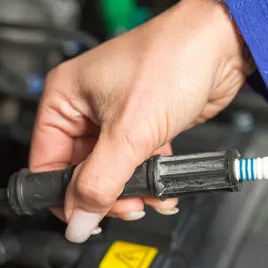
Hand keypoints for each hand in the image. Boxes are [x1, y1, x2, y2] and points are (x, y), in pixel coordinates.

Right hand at [30, 0, 251, 241]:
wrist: (221, 47)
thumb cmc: (172, 61)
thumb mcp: (129, 131)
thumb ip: (101, 181)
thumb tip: (78, 219)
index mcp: (65, 98)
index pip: (46, 161)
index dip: (63, 196)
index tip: (83, 220)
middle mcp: (87, 108)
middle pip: (81, 171)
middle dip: (104, 195)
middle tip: (127, 207)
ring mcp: (117, 117)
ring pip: (112, 170)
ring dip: (131, 191)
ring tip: (149, 198)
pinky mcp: (144, 125)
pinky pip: (137, 162)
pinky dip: (150, 178)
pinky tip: (164, 187)